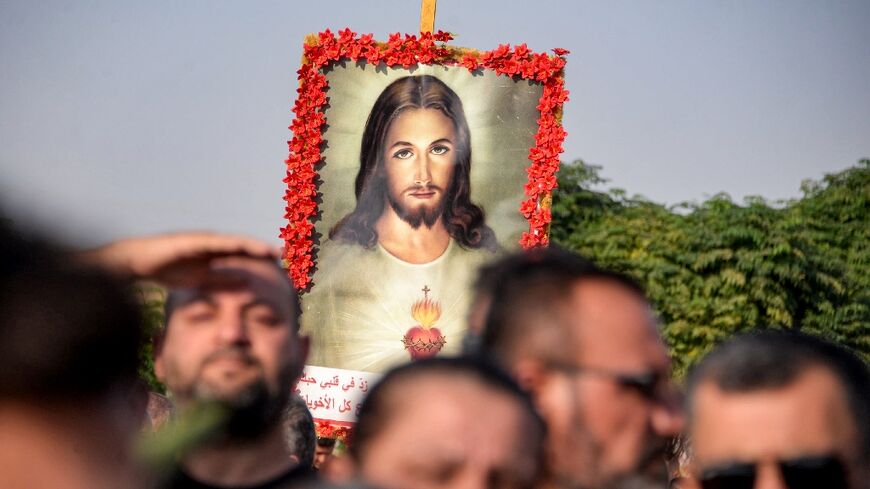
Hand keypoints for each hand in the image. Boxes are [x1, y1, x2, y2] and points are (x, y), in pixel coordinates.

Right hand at [79, 232, 280, 286]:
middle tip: (284, 253)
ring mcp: (204, 240)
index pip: (244, 254)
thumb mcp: (202, 279)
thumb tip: (246, 281)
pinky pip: (215, 242)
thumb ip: (223, 280)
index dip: (262, 257)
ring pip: (234, 241)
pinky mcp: (192, 240)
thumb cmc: (168, 269)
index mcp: (216, 253)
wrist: (140, 261)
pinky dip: (230, 244)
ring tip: (270, 250)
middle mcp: (213, 244)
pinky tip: (243, 246)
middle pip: (244, 245)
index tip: (280, 262)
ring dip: (253, 245)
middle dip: (263, 249)